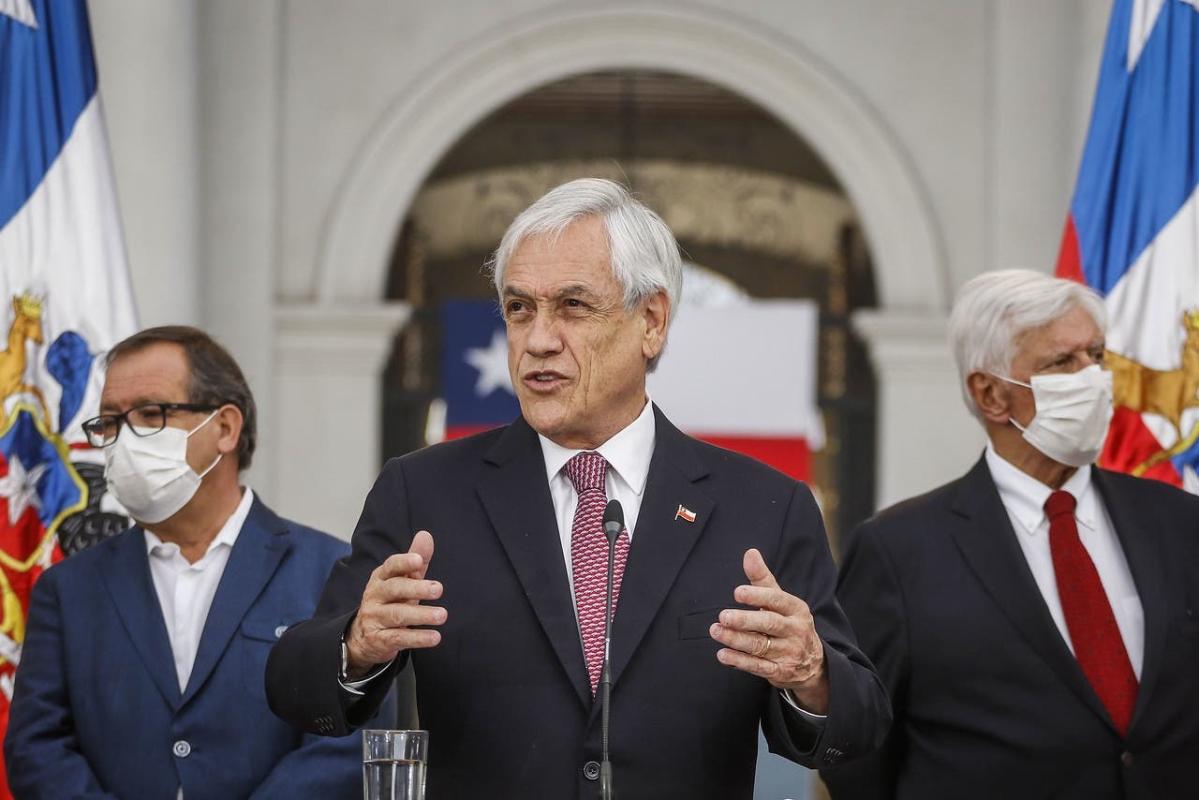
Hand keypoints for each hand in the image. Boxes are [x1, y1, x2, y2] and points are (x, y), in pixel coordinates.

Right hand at [345, 531, 445, 676]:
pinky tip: (435, 637)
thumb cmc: (391, 601)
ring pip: (397, 615)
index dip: (403, 562)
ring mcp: (374, 618)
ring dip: (421, 615)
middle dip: (416, 588)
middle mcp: (375, 595)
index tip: (419, 560)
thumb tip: (426, 535)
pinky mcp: (379, 639)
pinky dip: (417, 638)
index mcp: (381, 577)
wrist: (363, 636)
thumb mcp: (402, 580)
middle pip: (394, 589)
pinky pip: (398, 638)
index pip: (390, 566)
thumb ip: (416, 560)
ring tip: (442, 615)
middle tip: (438, 589)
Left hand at [709, 547, 828, 713]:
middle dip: (745, 620)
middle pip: (769, 624)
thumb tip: (750, 552)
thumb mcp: (781, 601)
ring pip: (760, 646)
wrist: (813, 664)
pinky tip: (723, 654)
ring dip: (735, 640)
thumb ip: (763, 579)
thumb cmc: (789, 623)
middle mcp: (795, 630)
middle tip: (723, 616)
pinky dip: (739, 662)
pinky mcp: (781, 672)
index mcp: (796, 609)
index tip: (737, 592)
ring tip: (716, 631)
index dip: (757, 596)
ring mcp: (788, 652)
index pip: (777, 600)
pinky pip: (758, 667)